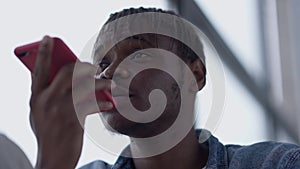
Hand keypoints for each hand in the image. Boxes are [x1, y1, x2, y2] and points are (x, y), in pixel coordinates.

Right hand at [30, 36, 112, 168]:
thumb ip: (46, 96)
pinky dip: (103, 102)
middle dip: (84, 67)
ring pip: (86, 85)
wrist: (53, 158)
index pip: (38, 69)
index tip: (49, 38)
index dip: (43, 52)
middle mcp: (46, 100)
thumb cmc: (48, 134)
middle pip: (68, 71)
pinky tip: (109, 103)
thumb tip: (62, 79)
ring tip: (111, 81)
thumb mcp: (39, 113)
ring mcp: (60, 109)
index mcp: (36, 97)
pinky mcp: (74, 118)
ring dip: (102, 82)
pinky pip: (93, 103)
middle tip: (94, 68)